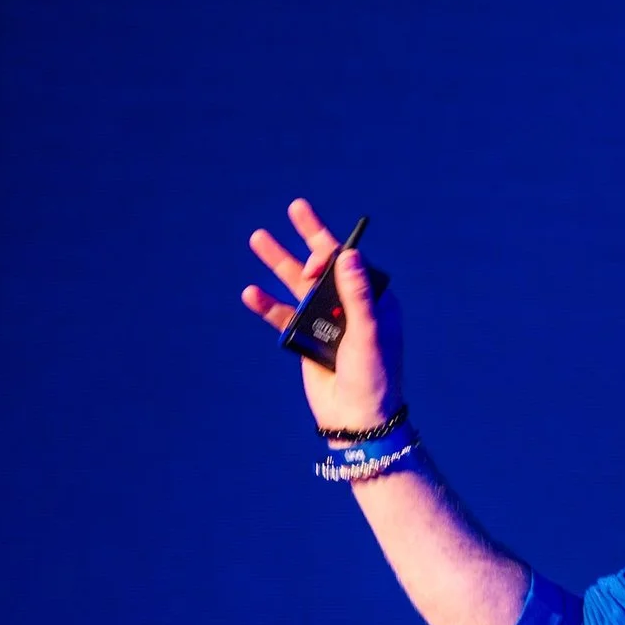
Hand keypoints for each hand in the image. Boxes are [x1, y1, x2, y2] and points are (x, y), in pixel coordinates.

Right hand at [239, 197, 401, 432]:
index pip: (350, 264)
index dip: (331, 254)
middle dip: (309, 237)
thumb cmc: (372, 376)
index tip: (313, 265)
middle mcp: (350, 307)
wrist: (357, 419)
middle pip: (324, 265)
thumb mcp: (367, 333)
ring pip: (298, 286)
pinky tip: (250, 293)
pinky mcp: (307, 340)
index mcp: (374, 302)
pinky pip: (283, 316)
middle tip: (296, 206)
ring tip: (257, 237)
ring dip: (279, 263)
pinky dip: (267, 305)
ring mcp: (327, 322)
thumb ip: (357, 294)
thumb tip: (348, 254)